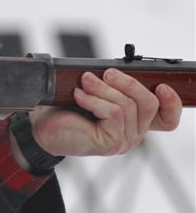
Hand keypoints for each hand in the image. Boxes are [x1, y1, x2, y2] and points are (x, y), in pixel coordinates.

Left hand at [28, 69, 181, 156]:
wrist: (40, 128)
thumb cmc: (65, 109)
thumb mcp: (93, 93)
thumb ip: (111, 86)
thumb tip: (116, 69)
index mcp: (134, 121)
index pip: (167, 117)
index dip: (171, 103)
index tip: (161, 86)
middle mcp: (133, 133)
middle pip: (149, 103)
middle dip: (127, 82)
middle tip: (106, 73)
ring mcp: (123, 140)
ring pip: (127, 106)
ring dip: (104, 89)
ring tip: (84, 82)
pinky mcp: (110, 143)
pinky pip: (112, 114)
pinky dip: (94, 100)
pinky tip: (79, 96)